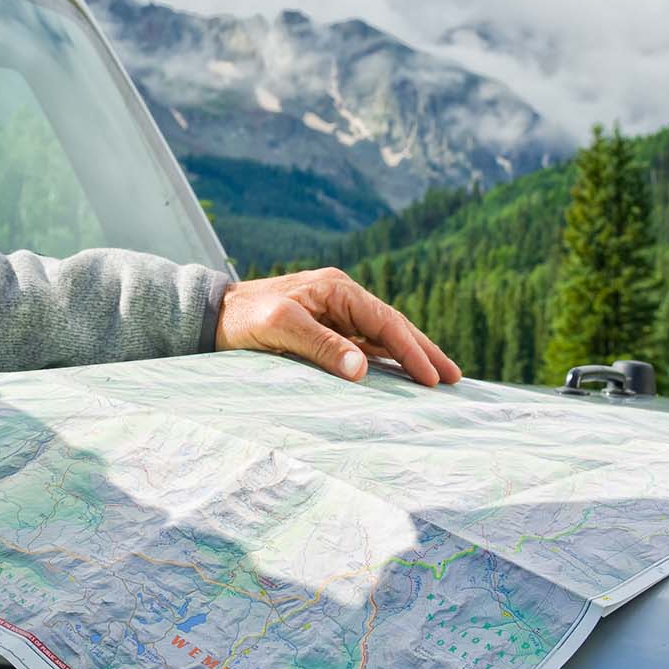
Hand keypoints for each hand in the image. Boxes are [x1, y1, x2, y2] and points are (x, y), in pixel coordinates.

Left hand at [215, 268, 462, 386]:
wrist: (213, 316)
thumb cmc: (243, 318)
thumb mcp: (279, 327)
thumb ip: (321, 345)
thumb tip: (363, 370)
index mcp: (336, 289)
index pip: (386, 321)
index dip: (413, 350)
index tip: (434, 377)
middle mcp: (341, 297)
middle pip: (393, 325)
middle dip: (424, 351)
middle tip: (455, 378)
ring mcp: (335, 312)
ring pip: (382, 336)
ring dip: (409, 357)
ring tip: (439, 379)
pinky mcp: (326, 328)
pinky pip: (364, 345)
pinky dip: (387, 360)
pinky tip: (401, 376)